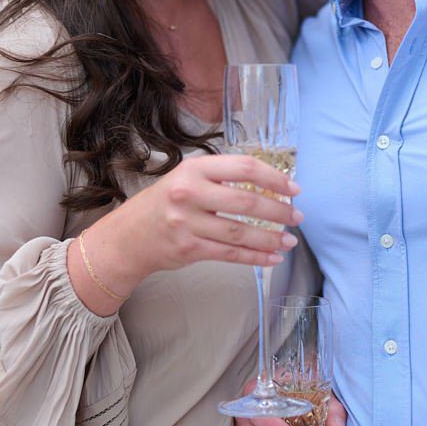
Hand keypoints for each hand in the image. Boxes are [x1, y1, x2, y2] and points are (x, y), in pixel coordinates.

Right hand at [82, 154, 302, 300]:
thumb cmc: (165, 203)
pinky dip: (255, 257)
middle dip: (279, 211)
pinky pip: (230, 254)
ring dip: (270, 238)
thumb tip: (268, 184)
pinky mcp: (189, 248)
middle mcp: (190, 193)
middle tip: (297, 217)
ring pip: (240, 232)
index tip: (293, 189)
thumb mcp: (187, 177)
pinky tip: (272, 257)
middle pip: (246, 202)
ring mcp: (187, 223)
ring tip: (289, 241)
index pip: (244, 168)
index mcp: (194, 169)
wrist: (129, 236)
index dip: (274, 178)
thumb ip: (221, 177)